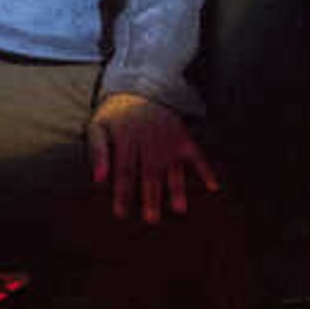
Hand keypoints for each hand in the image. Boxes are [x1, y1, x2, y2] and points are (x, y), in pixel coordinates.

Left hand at [87, 92, 216, 222]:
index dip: (122, 193)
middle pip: (149, 172)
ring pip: (172, 168)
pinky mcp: (182, 137)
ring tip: (179, 209)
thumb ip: (97, 151)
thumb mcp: (98, 126)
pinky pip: (196, 155)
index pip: (124, 170)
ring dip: (176, 189)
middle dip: (150, 197)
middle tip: (151, 219)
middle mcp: (149, 140)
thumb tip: (98, 179)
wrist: (138, 89)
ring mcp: (168, 139)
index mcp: (126, 138)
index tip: (120, 213)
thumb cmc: (115, 115)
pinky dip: (205, 170)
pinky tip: (213, 186)